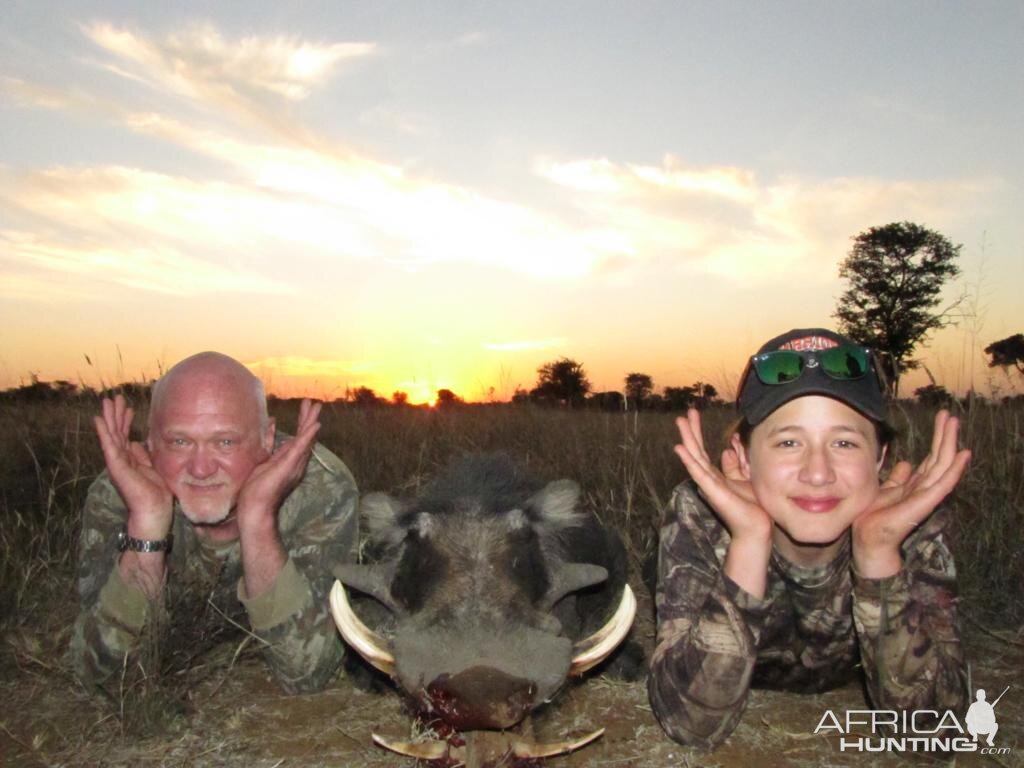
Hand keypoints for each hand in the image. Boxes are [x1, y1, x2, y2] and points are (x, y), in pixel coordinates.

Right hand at [93, 394, 172, 538]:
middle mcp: (121, 460)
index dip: (126, 421)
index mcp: (129, 460)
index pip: (125, 436)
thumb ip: (142, 455)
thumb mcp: (151, 468)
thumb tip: (137, 442)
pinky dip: (103, 432)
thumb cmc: (155, 493)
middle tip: (115, 397)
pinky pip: (109, 445)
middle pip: (116, 432)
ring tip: (108, 400)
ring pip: (111, 435)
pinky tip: (99, 419)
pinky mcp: (116, 466)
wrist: (153, 511)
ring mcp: (117, 462)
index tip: (128, 406)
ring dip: (110, 417)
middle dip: (116, 414)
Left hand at [236, 399, 321, 532]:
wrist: (255, 508)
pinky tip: (315, 425)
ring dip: (310, 422)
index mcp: (288, 460)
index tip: (305, 407)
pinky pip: (300, 448)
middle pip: (304, 435)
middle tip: (314, 402)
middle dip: (308, 418)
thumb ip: (268, 443)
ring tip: (316, 407)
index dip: (302, 422)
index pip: (297, 437)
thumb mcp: (261, 459)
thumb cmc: (255, 489)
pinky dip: (308, 436)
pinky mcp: (289, 466)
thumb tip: (270, 424)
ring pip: (305, 438)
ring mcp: (294, 464)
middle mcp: (295, 462)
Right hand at [674, 409, 769, 542]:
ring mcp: (708, 484)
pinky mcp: (712, 491)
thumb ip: (735, 465)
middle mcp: (708, 479)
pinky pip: (698, 473)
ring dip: (686, 439)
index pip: (702, 450)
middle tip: (685, 412)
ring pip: (694, 457)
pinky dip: (688, 460)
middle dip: (690, 430)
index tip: (693, 414)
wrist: (756, 529)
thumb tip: (726, 449)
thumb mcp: (744, 479)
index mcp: (714, 476)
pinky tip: (680, 448)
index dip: (697, 432)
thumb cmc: (752, 508)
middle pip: (695, 450)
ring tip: (680, 422)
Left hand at [852, 409, 970, 578]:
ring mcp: (927, 495)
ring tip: (955, 424)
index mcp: (916, 484)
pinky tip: (963, 455)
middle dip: (945, 435)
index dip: (938, 438)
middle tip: (950, 415)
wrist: (868, 537)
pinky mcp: (925, 502)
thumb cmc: (874, 516)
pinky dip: (954, 469)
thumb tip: (907, 463)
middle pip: (940, 457)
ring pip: (943, 465)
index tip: (942, 418)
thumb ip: (898, 478)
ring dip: (950, 444)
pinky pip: (943, 483)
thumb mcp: (886, 489)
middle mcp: (924, 487)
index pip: (932, 458)